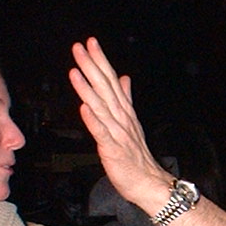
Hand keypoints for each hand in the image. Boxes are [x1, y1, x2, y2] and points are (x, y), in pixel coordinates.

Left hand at [69, 37, 173, 210]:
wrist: (150, 182)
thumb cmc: (137, 156)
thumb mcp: (131, 121)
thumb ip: (126, 98)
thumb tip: (123, 78)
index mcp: (124, 111)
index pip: (111, 80)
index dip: (100, 61)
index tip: (91, 43)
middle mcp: (121, 118)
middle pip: (105, 88)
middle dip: (92, 66)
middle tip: (80, 48)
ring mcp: (118, 132)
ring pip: (101, 106)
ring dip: (88, 89)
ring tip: (76, 72)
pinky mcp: (113, 149)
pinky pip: (102, 133)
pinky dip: (94, 120)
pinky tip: (85, 108)